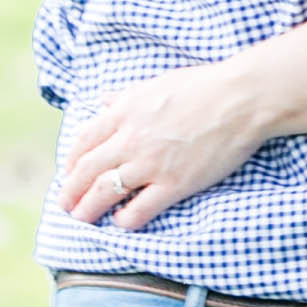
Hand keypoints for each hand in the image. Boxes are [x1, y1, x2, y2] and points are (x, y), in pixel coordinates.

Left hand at [59, 52, 277, 234]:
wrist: (241, 98)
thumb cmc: (205, 86)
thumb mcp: (157, 83)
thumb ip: (127, 96)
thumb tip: (105, 100)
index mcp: (125, 112)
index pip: (84, 142)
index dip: (71, 162)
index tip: (68, 174)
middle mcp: (131, 139)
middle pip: (87, 171)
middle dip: (71, 191)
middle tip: (64, 205)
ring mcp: (151, 163)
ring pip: (105, 192)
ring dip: (88, 209)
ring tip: (81, 220)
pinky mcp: (174, 184)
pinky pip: (139, 209)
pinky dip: (125, 220)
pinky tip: (121, 222)